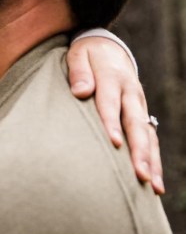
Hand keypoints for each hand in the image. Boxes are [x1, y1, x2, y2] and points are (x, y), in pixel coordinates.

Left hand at [67, 37, 162, 193]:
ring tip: (153, 187)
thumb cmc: (87, 54)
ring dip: (151, 161)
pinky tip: (155, 185)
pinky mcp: (142, 115)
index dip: (112, 123)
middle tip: (140, 174)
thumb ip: (79, 72)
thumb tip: (81, 92)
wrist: (108, 47)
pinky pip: (151, 139)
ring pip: (148, 135)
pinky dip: (155, 161)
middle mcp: (130, 93)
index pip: (111, 102)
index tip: (113, 143)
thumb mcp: (79, 54)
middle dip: (139, 150)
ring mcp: (139, 105)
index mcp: (113, 77)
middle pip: (136, 123)